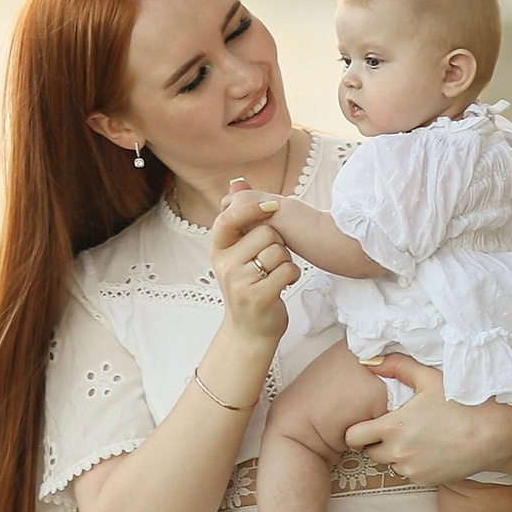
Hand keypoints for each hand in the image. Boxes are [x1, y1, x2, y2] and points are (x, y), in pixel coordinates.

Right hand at [211, 184, 297, 345]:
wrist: (250, 330)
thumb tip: (237, 182)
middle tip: (271, 259)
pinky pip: (288, 270)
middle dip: (278, 243)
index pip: (229, 218)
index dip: (251, 209)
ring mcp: (239, 283)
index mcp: (218, 249)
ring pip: (278, 252)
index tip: (272, 208)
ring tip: (276, 274)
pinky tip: (285, 284)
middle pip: (265, 233)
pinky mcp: (258, 297)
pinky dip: (293, 276)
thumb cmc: (249, 284)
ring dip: (286, 261)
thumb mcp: (238, 251)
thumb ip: (239, 217)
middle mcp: (225, 265)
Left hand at [342, 354, 470, 487]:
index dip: (357, 430)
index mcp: (392, 427)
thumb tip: (371, 361)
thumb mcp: (429, 378)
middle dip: (376, 442)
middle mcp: (397, 452)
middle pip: (369, 452)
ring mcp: (411, 469)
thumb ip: (397, 366)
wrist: (491, 435)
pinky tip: (431, 449)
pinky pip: (409, 474)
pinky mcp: (425, 480)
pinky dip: (414, 464)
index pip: (352, 437)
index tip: (368, 423)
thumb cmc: (461, 403)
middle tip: (394, 428)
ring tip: (417, 437)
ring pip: (390, 464)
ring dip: (396, 454)